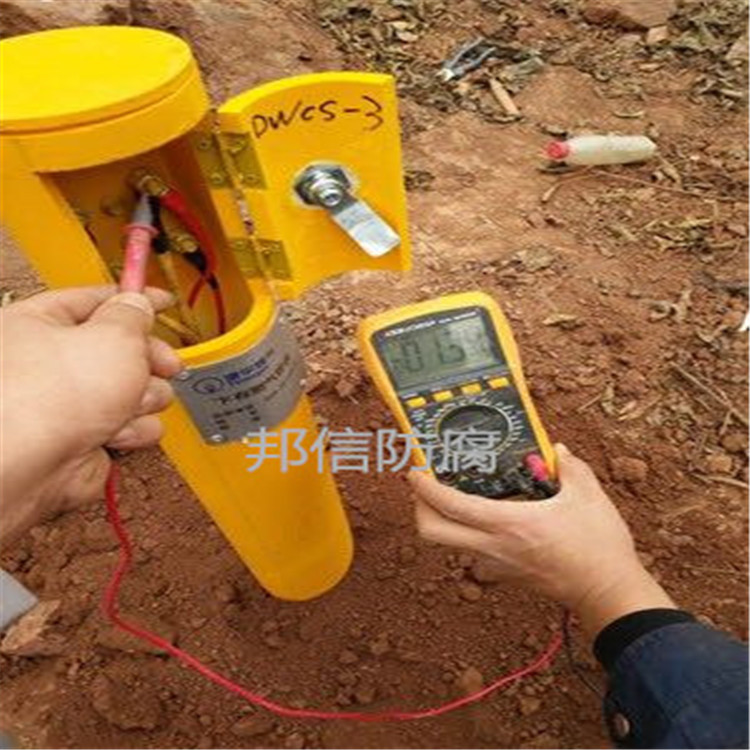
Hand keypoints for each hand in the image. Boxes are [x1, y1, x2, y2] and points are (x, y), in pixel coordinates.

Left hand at [0, 286, 181, 547]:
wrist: (29, 467)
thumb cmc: (44, 398)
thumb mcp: (112, 336)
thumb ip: (133, 315)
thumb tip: (139, 304)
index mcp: (38, 324)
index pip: (93, 300)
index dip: (132, 299)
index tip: (161, 301)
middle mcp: (49, 365)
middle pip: (120, 350)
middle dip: (148, 359)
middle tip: (164, 363)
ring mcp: (68, 405)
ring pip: (133, 392)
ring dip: (143, 398)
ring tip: (131, 402)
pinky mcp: (84, 440)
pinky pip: (130, 427)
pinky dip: (133, 431)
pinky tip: (120, 430)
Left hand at [409, 444, 674, 636]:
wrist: (608, 593)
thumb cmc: (598, 546)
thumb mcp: (589, 495)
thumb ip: (570, 467)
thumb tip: (558, 451)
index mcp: (507, 523)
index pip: (450, 506)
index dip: (424, 487)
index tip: (414, 470)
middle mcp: (493, 546)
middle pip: (432, 533)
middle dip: (419, 507)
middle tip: (425, 485)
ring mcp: (496, 564)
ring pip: (451, 544)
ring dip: (444, 520)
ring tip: (455, 494)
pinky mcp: (505, 575)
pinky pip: (474, 552)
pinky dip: (470, 533)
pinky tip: (489, 516)